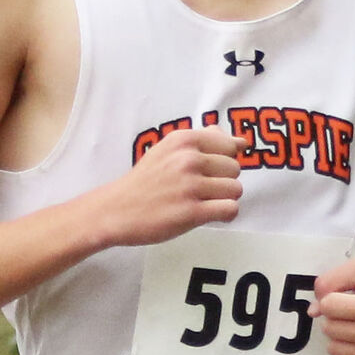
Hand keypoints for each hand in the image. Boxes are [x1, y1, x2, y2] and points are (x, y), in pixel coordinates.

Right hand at [96, 127, 241, 247]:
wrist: (116, 209)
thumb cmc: (145, 181)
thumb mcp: (168, 149)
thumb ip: (203, 141)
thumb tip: (238, 141)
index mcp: (184, 140)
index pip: (230, 146)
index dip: (223, 160)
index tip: (208, 171)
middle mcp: (188, 159)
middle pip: (235, 169)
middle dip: (223, 181)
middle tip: (201, 189)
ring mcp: (190, 186)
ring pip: (235, 189)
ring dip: (225, 199)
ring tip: (204, 202)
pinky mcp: (191, 212)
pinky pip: (230, 209)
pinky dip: (225, 214)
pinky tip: (210, 214)